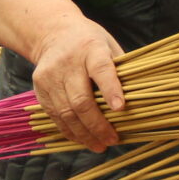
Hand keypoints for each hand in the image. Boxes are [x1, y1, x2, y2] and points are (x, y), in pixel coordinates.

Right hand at [29, 16, 125, 150]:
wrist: (53, 33)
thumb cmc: (89, 43)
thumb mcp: (108, 45)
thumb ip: (119, 70)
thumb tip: (138, 99)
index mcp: (90, 49)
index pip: (101, 70)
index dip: (111, 90)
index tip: (121, 109)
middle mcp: (67, 63)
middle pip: (81, 100)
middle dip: (97, 125)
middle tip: (112, 140)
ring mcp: (50, 77)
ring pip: (66, 113)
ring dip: (84, 134)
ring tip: (99, 146)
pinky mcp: (40, 88)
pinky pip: (55, 115)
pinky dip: (70, 131)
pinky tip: (82, 139)